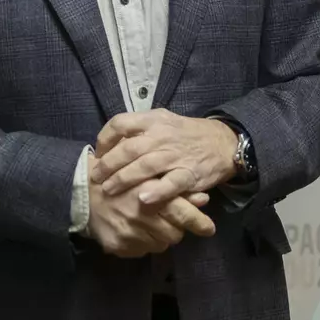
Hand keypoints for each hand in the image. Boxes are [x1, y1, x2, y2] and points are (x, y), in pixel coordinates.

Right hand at [87, 157, 215, 257]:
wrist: (83, 192)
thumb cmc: (120, 179)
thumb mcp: (149, 176)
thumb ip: (176, 188)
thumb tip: (203, 200)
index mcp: (150, 195)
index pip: (183, 214)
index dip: (199, 223)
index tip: (209, 228)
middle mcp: (140, 216)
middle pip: (175, 235)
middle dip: (175, 228)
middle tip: (168, 220)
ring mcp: (128, 233)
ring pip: (159, 245)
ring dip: (159, 236)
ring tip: (148, 223)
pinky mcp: (117, 246)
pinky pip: (141, 251)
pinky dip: (142, 243)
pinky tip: (134, 230)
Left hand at [92, 110, 238, 206]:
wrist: (223, 142)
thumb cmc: (185, 134)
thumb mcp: (162, 121)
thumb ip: (139, 129)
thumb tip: (110, 143)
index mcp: (153, 120)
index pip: (120, 123)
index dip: (105, 139)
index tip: (98, 153)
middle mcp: (162, 136)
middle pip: (128, 149)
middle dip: (108, 165)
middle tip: (96, 178)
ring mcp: (176, 155)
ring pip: (145, 166)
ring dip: (124, 180)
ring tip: (108, 191)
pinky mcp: (190, 173)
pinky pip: (171, 183)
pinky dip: (157, 192)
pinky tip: (143, 200)